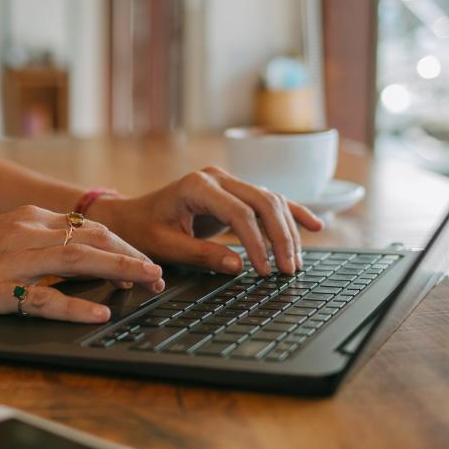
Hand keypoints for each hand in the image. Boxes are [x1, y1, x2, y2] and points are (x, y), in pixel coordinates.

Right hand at [0, 206, 164, 322]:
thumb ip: (35, 246)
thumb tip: (78, 262)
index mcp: (26, 219)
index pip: (88, 226)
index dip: (123, 243)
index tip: (145, 260)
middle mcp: (24, 231)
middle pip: (92, 238)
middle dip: (132, 255)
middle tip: (159, 275)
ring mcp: (10, 258)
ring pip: (79, 258)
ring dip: (119, 270)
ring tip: (147, 284)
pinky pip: (44, 297)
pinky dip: (76, 304)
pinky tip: (100, 313)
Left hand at [89, 167, 323, 275]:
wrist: (133, 216)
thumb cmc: (145, 230)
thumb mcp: (167, 246)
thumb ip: (202, 254)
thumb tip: (238, 266)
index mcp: (198, 185)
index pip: (239, 212)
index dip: (257, 243)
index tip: (264, 271)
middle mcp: (218, 177)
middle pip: (263, 202)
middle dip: (281, 238)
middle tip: (288, 271)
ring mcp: (229, 181)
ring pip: (271, 201)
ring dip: (288, 232)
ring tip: (294, 264)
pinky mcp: (236, 192)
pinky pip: (270, 201)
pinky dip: (293, 213)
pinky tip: (315, 226)